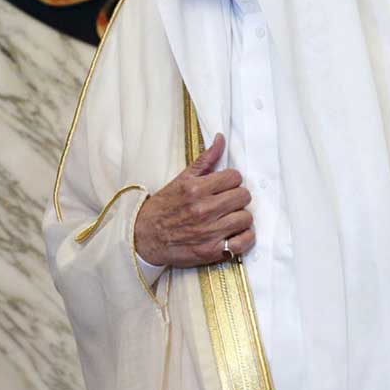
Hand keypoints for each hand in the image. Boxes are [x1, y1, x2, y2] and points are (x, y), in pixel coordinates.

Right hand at [134, 134, 253, 269]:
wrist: (144, 236)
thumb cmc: (164, 207)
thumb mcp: (182, 179)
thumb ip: (205, 159)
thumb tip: (221, 139)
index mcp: (196, 189)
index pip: (235, 177)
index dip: (232, 180)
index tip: (225, 186)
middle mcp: (203, 210)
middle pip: (243, 196)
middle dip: (237, 197)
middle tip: (228, 201)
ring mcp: (208, 232)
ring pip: (245, 218)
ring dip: (240, 217)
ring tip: (229, 217)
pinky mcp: (211, 251)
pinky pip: (242, 243)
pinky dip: (244, 238)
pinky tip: (236, 233)